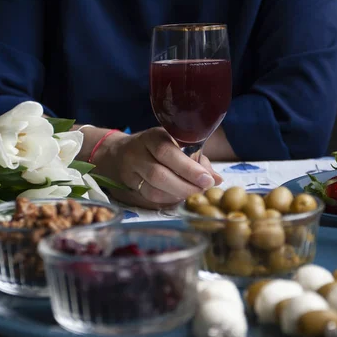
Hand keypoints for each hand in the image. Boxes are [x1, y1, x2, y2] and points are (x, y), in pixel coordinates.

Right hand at [92, 127, 222, 208]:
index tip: (208, 180)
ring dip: (177, 195)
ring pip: (153, 189)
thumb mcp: (176, 144)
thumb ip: (197, 160)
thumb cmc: (156, 147)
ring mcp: (130, 170)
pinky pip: (148, 197)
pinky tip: (179, 197)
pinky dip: (167, 200)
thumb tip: (218, 180)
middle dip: (185, 186)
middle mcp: (138, 152)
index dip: (189, 168)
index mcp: (153, 136)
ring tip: (193, 195)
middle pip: (159, 174)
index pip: (168, 153)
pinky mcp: (128, 185)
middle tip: (203, 190)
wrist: (118, 152)